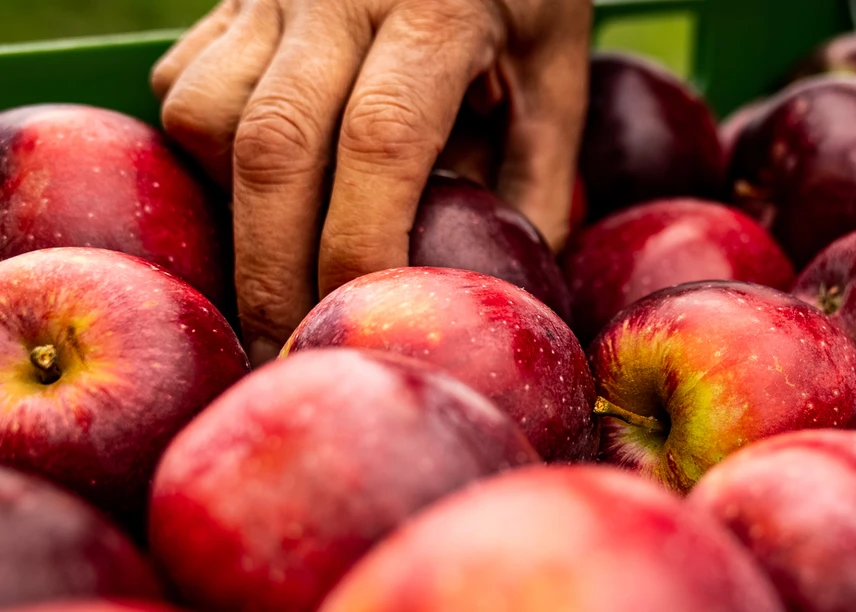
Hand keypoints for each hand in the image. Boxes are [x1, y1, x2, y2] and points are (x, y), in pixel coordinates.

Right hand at [151, 0, 589, 362]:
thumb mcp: (556, 63)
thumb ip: (540, 169)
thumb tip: (512, 282)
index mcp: (439, 7)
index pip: (380, 141)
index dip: (360, 245)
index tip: (361, 318)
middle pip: (273, 147)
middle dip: (272, 268)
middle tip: (284, 347)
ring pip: (208, 114)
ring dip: (235, 201)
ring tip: (282, 247)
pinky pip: (188, 82)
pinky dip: (212, 148)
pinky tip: (266, 176)